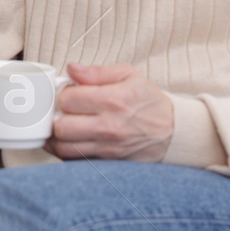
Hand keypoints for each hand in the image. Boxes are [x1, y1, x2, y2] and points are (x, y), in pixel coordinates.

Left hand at [46, 63, 172, 161]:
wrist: (172, 132)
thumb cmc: (149, 102)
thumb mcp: (129, 76)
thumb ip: (96, 72)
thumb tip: (72, 68)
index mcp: (114, 100)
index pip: (69, 99)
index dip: (63, 93)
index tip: (69, 93)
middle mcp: (109, 127)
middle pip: (62, 127)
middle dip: (57, 116)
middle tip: (63, 111)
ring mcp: (107, 148)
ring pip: (64, 148)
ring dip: (57, 137)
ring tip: (62, 125)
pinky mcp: (107, 162)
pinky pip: (74, 161)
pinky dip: (65, 152)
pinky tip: (69, 140)